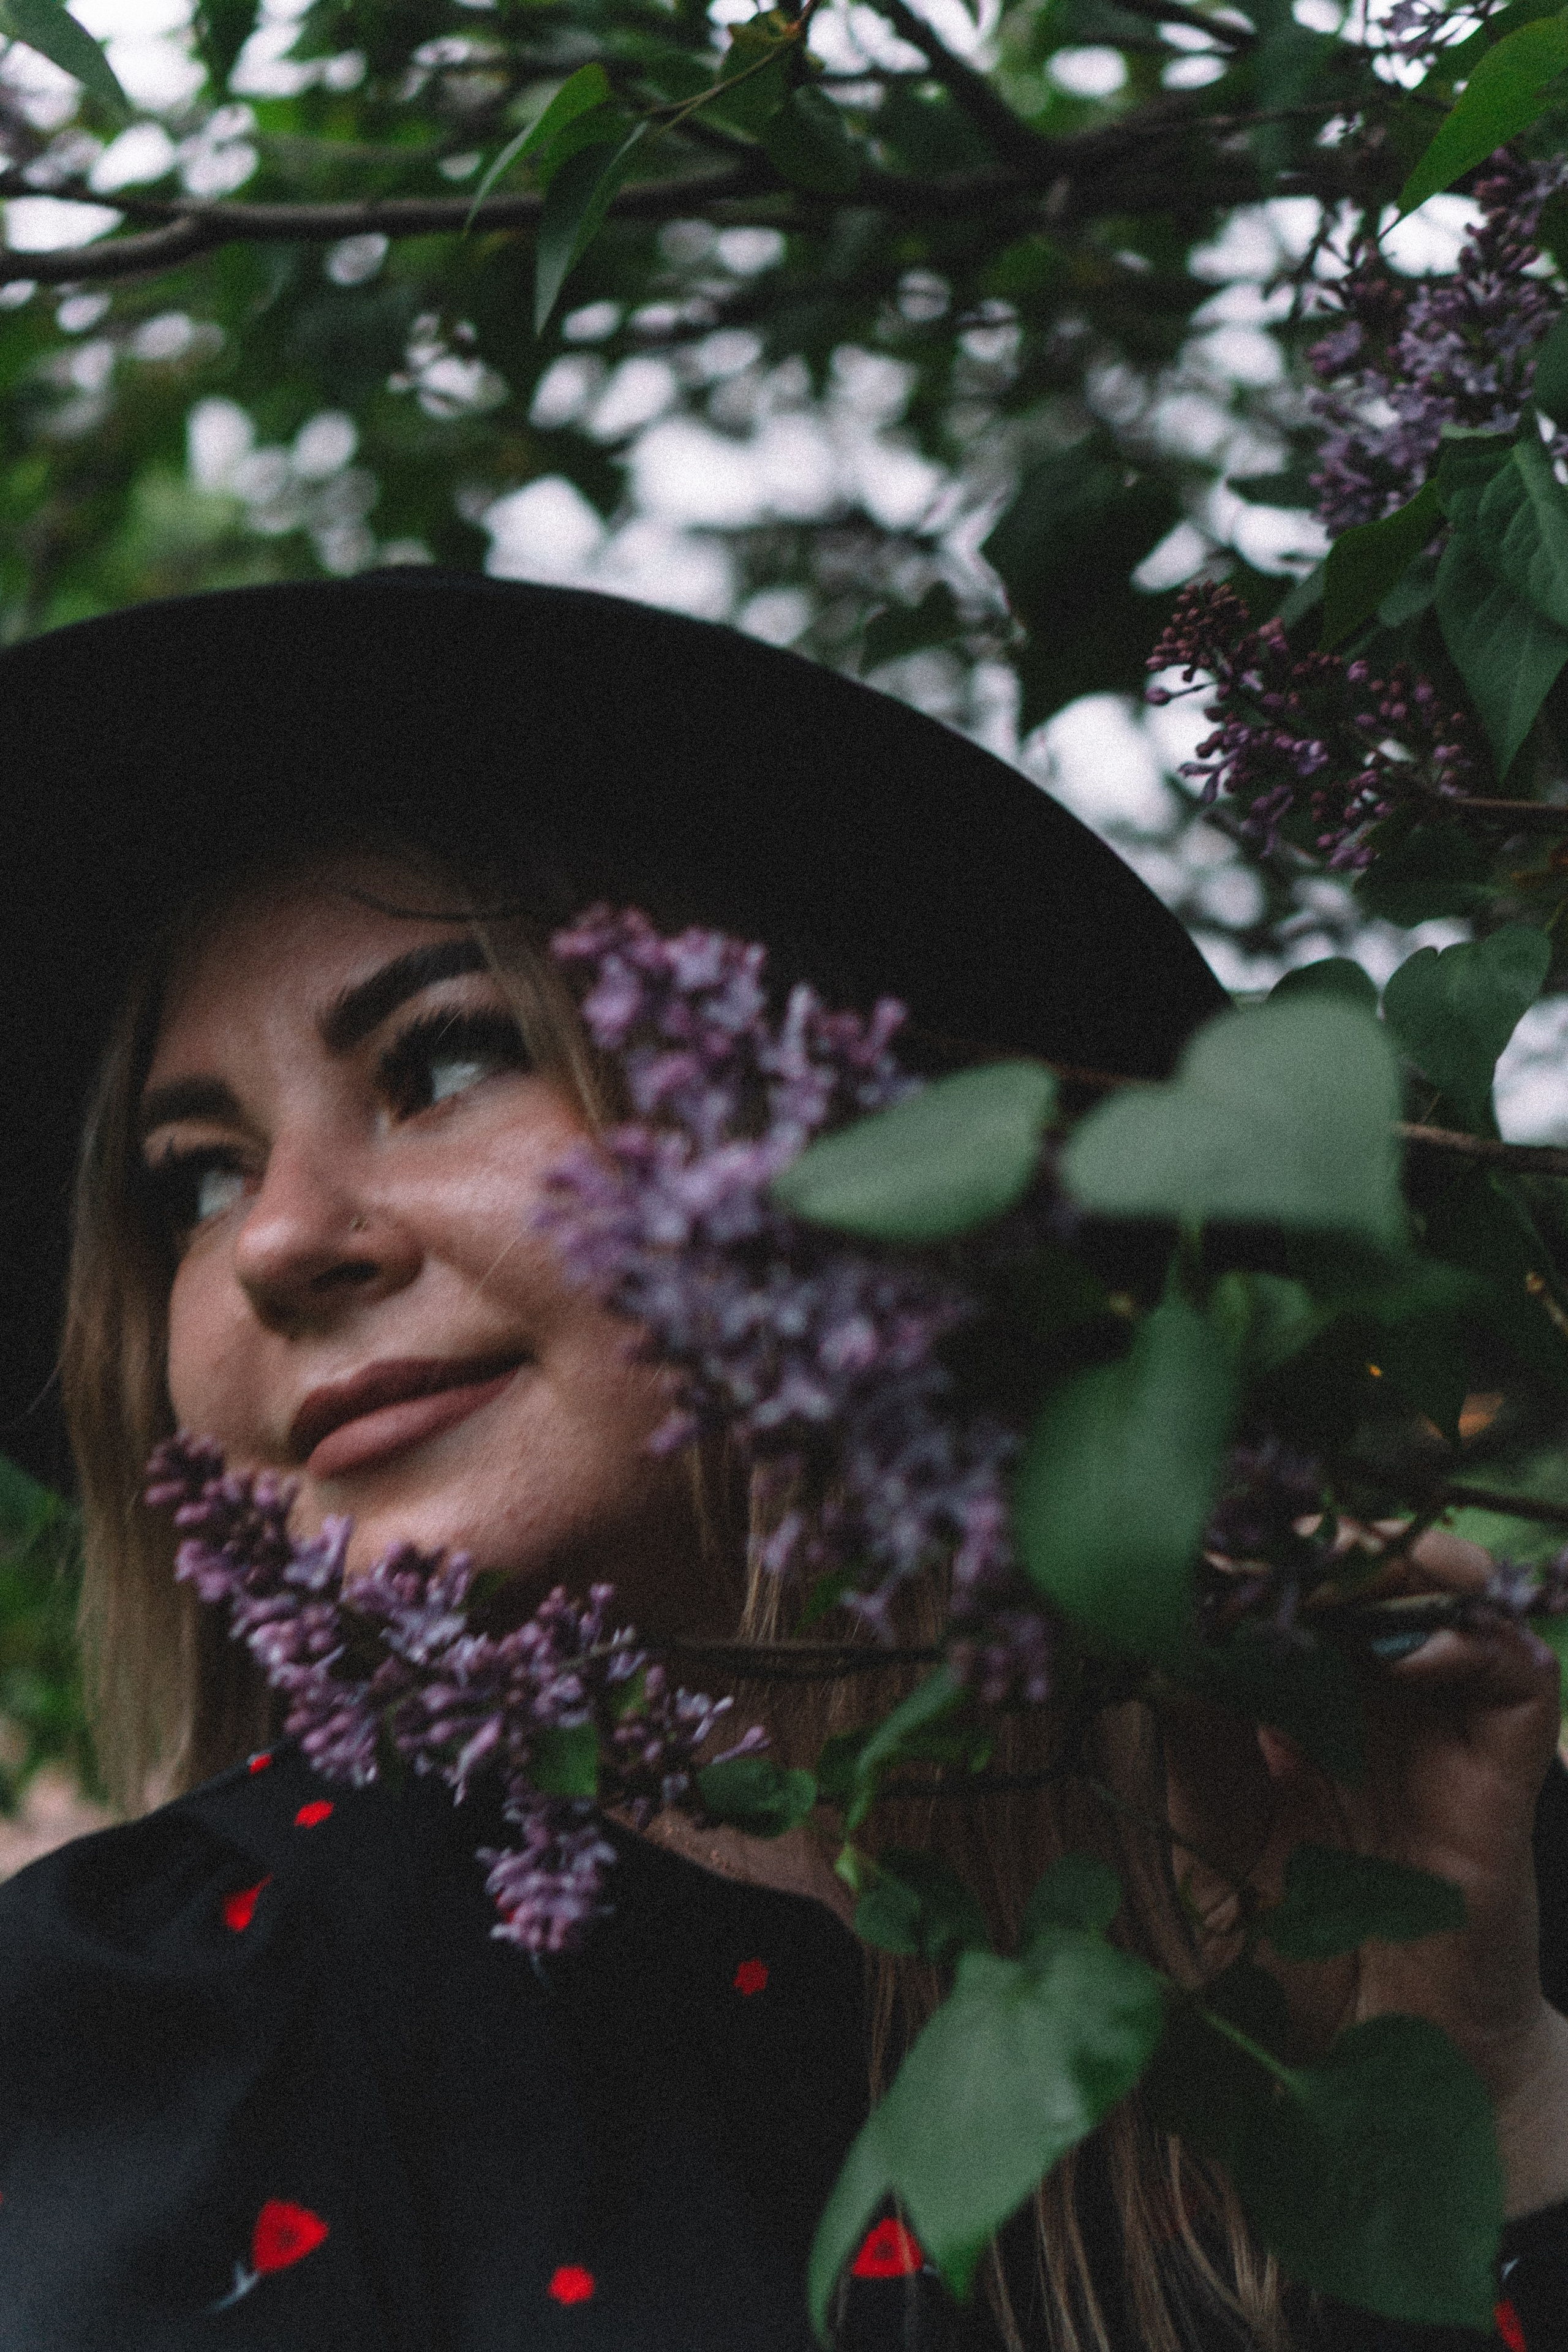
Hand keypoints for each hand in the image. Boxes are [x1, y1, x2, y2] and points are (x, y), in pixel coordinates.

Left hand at [1161, 1529, 1567, 2214]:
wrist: (1380, 2065)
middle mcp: (1381, 1689)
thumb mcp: (1211, 1821)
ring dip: (1394, 1563)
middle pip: (1368, 1566)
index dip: (1247, 1545)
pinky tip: (1401, 1650)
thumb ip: (1191, 1728)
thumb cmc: (1292, 1945)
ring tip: (1333, 1568)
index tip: (1189, 1525)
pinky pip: (1514, 1673)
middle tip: (1257, 1526)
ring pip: (1448, 1592)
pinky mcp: (1505, 1769)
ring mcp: (1447, 1722)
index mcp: (1304, 1689)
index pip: (1288, 1581)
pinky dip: (1466, 1644)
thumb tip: (1150, 1629)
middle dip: (1313, 1537)